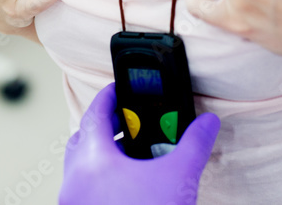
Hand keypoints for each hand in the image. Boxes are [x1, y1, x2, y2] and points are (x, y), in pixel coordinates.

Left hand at [59, 83, 220, 204]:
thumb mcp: (180, 177)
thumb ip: (194, 143)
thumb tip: (208, 123)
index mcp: (92, 161)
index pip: (94, 114)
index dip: (108, 97)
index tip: (119, 88)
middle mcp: (75, 181)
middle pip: (83, 139)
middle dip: (106, 127)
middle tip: (130, 122)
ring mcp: (74, 204)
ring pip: (82, 167)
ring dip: (104, 154)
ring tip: (133, 155)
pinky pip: (85, 190)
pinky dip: (102, 178)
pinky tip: (129, 186)